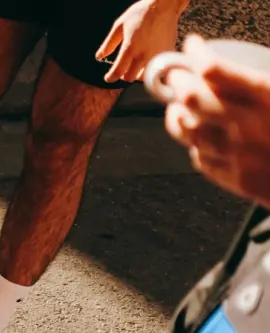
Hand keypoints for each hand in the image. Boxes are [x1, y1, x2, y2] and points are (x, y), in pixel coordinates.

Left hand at [97, 0, 185, 82]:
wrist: (164, 6)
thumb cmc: (142, 13)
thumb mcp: (119, 25)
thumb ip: (109, 43)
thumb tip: (100, 56)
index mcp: (130, 48)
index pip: (117, 71)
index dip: (110, 77)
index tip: (108, 78)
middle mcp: (143, 54)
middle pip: (130, 77)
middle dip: (124, 76)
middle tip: (123, 70)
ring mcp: (156, 55)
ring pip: (145, 76)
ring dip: (138, 74)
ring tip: (136, 67)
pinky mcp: (167, 54)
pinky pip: (158, 69)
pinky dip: (151, 69)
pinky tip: (148, 62)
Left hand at [163, 35, 269, 204]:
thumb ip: (261, 80)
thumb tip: (229, 68)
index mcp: (269, 97)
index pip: (215, 70)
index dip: (196, 54)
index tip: (193, 47)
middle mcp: (249, 125)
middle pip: (191, 98)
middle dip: (177, 81)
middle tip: (177, 75)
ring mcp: (239, 155)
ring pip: (187, 130)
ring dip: (177, 114)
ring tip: (178, 106)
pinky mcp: (237, 180)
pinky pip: (200, 158)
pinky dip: (195, 144)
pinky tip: (201, 137)